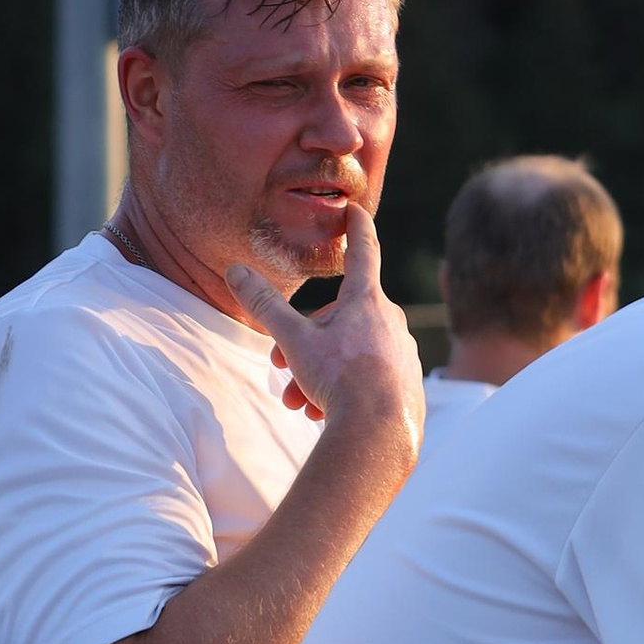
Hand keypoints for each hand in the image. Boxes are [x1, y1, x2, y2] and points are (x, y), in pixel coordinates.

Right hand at [228, 205, 424, 463]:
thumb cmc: (340, 380)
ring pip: (350, 351)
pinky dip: (342, 388)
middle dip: (305, 340)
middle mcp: (392, 321)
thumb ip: (265, 306)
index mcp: (367, 301)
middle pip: (341, 317)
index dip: (356, 227)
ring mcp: (403, 352)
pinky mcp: (408, 383)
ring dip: (318, 372)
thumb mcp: (295, 341)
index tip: (354, 209)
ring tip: (299, 401)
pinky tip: (324, 412)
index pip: (363, 251)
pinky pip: (368, 376)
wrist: (381, 434)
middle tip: (279, 366)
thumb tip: (235, 270)